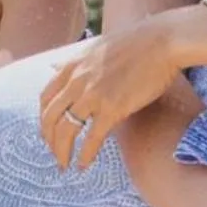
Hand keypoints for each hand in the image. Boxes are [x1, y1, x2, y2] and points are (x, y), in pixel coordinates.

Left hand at [36, 14, 190, 170]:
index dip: (44, 119)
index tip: (48, 131)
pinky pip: (92, 138)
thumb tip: (53, 66)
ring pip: (66, 130)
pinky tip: (83, 165)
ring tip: (65, 165)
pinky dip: (85, 155)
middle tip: (55, 153)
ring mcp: (93, 95)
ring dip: (62, 151)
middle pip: (50, 117)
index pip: (45, 98)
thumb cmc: (134, 43)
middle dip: (49, 140)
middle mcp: (77, 80)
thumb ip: (73, 62)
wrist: (162, 41)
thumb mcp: (94, 47)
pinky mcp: (113, 108)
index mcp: (71, 66)